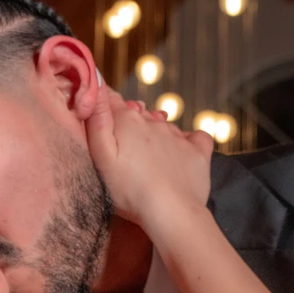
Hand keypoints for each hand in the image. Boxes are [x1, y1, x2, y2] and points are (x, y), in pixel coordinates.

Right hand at [86, 86, 213, 233]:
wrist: (170, 212)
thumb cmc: (129, 190)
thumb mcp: (101, 156)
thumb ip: (96, 120)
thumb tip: (95, 80)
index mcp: (127, 120)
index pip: (111, 100)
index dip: (104, 105)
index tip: (98, 115)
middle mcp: (153, 121)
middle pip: (137, 114)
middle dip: (129, 124)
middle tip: (122, 150)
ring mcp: (177, 135)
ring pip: (163, 126)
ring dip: (155, 135)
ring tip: (147, 161)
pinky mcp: (197, 150)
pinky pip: (195, 136)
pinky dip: (187, 141)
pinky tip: (180, 153)